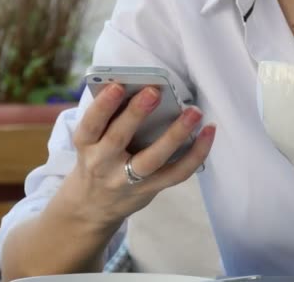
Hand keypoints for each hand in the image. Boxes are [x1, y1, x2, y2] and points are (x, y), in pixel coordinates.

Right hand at [66, 84, 215, 230]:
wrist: (93, 206)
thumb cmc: (98, 159)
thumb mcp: (91, 141)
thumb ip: (110, 120)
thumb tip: (143, 90)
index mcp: (86, 145)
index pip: (91, 124)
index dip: (103, 106)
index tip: (118, 86)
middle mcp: (103, 164)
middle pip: (118, 138)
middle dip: (136, 114)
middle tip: (154, 91)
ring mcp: (128, 180)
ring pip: (153, 159)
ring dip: (175, 134)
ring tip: (193, 112)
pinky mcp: (151, 189)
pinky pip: (178, 172)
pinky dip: (196, 153)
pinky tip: (208, 132)